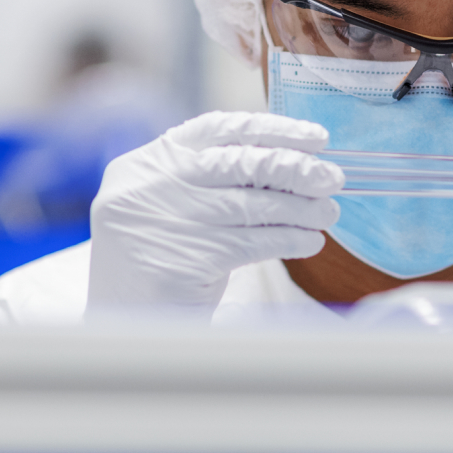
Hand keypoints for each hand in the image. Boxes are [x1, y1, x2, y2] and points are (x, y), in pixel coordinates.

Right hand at [87, 111, 343, 319]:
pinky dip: (290, 239)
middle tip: (332, 178)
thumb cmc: (157, 260)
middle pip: (241, 162)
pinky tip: (309, 242)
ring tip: (327, 213)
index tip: (314, 138)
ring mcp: (167, 221)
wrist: (120, 324)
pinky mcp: (185, 260)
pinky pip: (255, 242)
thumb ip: (213, 179)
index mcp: (147, 162)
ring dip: (301, 208)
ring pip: (253, 204)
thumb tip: (291, 162)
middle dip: (296, 167)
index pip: (218, 128)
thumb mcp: (173, 205)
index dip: (273, 129)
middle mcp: (152, 185)